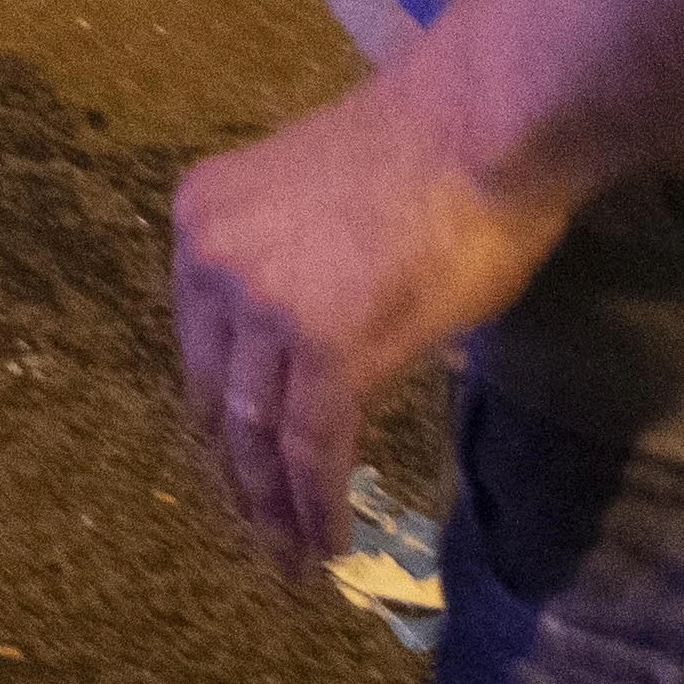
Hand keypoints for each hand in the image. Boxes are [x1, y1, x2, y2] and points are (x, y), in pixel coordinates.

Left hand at [165, 68, 563, 576]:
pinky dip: (319, 504)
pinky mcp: (326, 350)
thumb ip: (292, 270)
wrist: (484, 122)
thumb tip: (310, 348)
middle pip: (216, 394)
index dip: (219, 414)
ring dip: (276, 507)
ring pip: (258, 432)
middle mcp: (212, 260)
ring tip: (292, 560)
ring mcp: (264, 307)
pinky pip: (312, 447)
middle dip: (238, 474)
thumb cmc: (430, 148)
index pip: (199, 341)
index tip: (234, 464)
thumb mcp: (316, 200)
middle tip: (257, 533)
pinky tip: (329, 543)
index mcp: (201, 215)